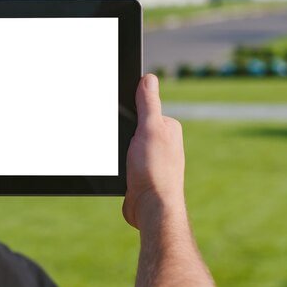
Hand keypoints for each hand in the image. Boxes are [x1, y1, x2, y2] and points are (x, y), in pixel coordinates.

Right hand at [122, 74, 185, 228]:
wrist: (150, 208)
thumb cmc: (155, 171)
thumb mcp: (150, 129)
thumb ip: (149, 104)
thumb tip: (148, 78)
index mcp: (168, 127)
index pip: (144, 108)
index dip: (131, 112)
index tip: (122, 119)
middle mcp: (163, 142)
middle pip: (133, 125)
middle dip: (123, 132)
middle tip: (123, 143)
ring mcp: (151, 158)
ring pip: (126, 144)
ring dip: (119, 150)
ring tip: (123, 158)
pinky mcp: (140, 173)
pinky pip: (123, 160)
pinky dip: (118, 163)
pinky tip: (120, 169)